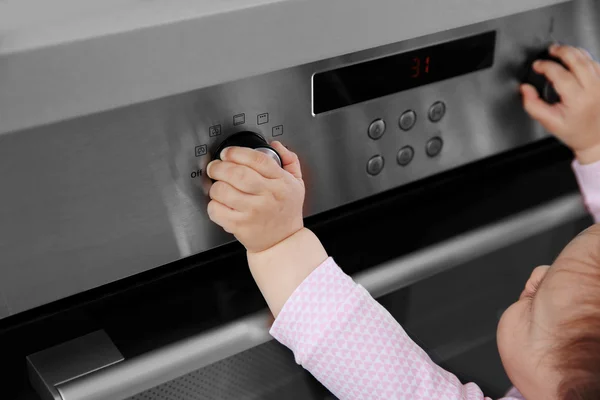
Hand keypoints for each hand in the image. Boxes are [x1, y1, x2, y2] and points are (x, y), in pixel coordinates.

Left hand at [206, 141, 304, 252]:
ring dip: (215, 186)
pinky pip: (216, 210)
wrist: (283, 241)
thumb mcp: (297, 184)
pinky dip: (213, 205)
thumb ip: (289, 161)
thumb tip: (275, 145)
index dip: (237, 152)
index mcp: (281, 182)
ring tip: (218, 187)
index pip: (257, 160)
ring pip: (223, 190)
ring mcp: (253, 211)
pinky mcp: (240, 225)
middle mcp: (268, 196)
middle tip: (215, 167)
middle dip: (219, 167)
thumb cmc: (287, 212)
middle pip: (236, 173)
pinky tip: (220, 204)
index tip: (227, 153)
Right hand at [521, 44, 599, 163]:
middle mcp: (592, 89)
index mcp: (577, 99)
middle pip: (577, 60)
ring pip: (588, 58)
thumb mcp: (548, 122)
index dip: (546, 66)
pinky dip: (584, 57)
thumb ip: (532, 105)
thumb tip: (525, 88)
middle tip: (551, 50)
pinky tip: (575, 59)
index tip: (537, 65)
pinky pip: (596, 63)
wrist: (594, 137)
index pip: (560, 74)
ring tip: (561, 51)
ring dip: (573, 51)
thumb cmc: (574, 131)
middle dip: (562, 51)